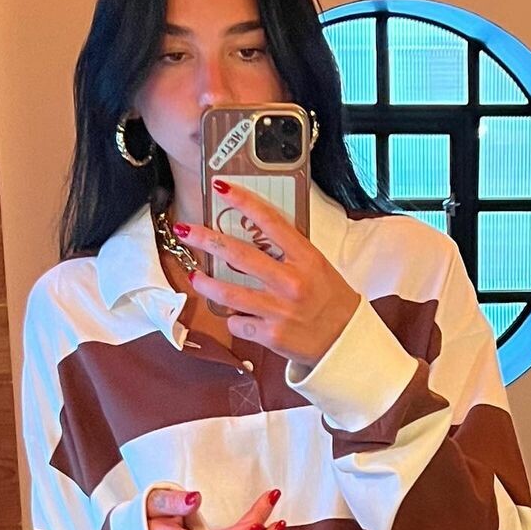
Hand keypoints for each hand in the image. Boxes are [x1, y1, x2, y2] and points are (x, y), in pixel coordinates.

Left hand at [175, 178, 362, 366]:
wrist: (344, 341)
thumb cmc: (330, 301)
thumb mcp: (317, 268)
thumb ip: (289, 254)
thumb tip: (252, 238)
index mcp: (306, 258)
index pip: (270, 222)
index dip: (243, 202)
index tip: (221, 188)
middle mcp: (291, 282)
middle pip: (239, 255)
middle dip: (207, 240)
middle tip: (186, 231)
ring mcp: (279, 310)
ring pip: (229, 293)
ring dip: (205, 283)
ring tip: (193, 276)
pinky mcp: (270, 335)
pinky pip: (238, 323)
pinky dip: (233, 319)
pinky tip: (237, 317)